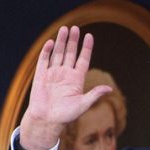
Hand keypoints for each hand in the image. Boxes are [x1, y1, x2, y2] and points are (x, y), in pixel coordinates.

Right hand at [18, 25, 114, 149]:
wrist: (46, 121)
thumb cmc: (65, 116)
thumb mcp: (82, 105)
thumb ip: (94, 95)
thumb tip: (109, 88)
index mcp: (76, 80)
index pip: (83, 60)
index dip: (86, 48)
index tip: (89, 36)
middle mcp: (65, 74)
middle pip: (70, 53)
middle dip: (73, 41)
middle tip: (75, 28)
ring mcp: (53, 74)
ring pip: (58, 54)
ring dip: (61, 42)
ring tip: (65, 29)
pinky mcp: (41, 76)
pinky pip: (44, 60)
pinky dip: (47, 51)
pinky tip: (52, 42)